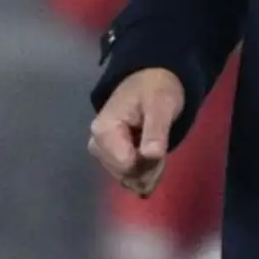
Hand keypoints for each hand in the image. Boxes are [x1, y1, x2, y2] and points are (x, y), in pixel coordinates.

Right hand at [87, 68, 185, 197]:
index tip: (160, 149)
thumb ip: (156, 130)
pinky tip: (151, 159)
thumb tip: (150, 155)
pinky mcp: (109, 156)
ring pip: (127, 179)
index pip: (126, 166)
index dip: (148, 164)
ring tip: (156, 149)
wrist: (150, 79)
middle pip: (126, 175)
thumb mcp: (161, 105)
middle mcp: (97, 144)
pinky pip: (127, 177)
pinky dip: (143, 173)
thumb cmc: (156, 90)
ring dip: (148, 172)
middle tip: (161, 146)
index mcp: (104, 130)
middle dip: (149, 169)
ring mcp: (101, 152)